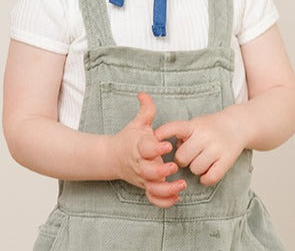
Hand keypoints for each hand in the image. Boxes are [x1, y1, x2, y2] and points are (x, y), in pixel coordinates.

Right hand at [109, 92, 186, 206]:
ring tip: (181, 186)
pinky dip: (163, 201)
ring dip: (166, 189)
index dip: (156, 148)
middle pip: (148, 172)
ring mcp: (142, 177)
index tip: (166, 145)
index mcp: (138, 147)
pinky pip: (153, 198)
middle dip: (161, 171)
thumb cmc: (129, 138)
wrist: (113, 157)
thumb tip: (143, 94)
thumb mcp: (138, 122)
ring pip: (152, 188)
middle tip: (174, 166)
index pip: (146, 148)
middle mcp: (140, 164)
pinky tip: (177, 198)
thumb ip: (145, 109)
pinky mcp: (145, 186)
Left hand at [155, 107, 247, 185]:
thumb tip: (167, 148)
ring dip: (196, 168)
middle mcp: (205, 135)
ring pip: (195, 169)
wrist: (238, 125)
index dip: (163, 133)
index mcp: (194, 125)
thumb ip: (182, 134)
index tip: (154, 138)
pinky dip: (206, 178)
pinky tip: (209, 170)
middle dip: (183, 160)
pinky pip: (210, 178)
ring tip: (202, 159)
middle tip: (191, 155)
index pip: (175, 127)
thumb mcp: (195, 124)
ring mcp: (217, 147)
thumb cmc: (211, 127)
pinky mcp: (227, 159)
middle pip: (181, 158)